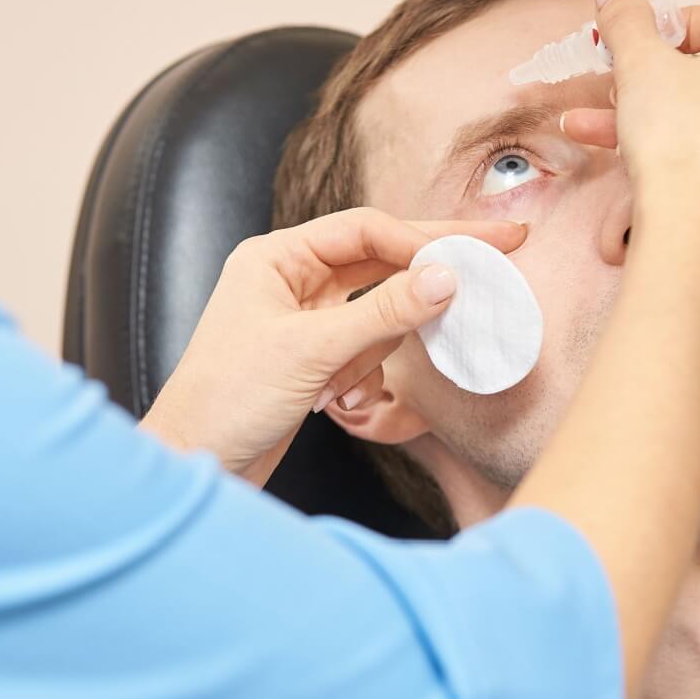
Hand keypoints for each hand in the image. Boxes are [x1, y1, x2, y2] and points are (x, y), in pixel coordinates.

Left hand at [140, 207, 526, 482]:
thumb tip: (447, 277)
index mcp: (275, 258)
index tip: (477, 249)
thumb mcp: (312, 352)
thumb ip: (383, 312)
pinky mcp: (314, 359)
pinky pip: (364, 350)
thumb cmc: (228, 401)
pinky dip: (361, 375)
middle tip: (502, 245)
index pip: (366, 231)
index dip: (424, 239)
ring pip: (376, 313)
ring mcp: (303, 320)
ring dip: (373, 352)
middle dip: (428, 267)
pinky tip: (332, 402)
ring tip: (338, 386)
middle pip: (378, 260)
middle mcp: (289, 280)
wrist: (197, 467)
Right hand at [559, 0, 699, 250]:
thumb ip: (628, 20)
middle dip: (656, 78)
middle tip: (618, 83)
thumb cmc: (679, 143)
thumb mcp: (640, 63)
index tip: (641, 40)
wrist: (694, 232)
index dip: (676, 26)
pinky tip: (633, 159)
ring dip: (656, 116)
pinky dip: (681, 150)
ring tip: (598, 127)